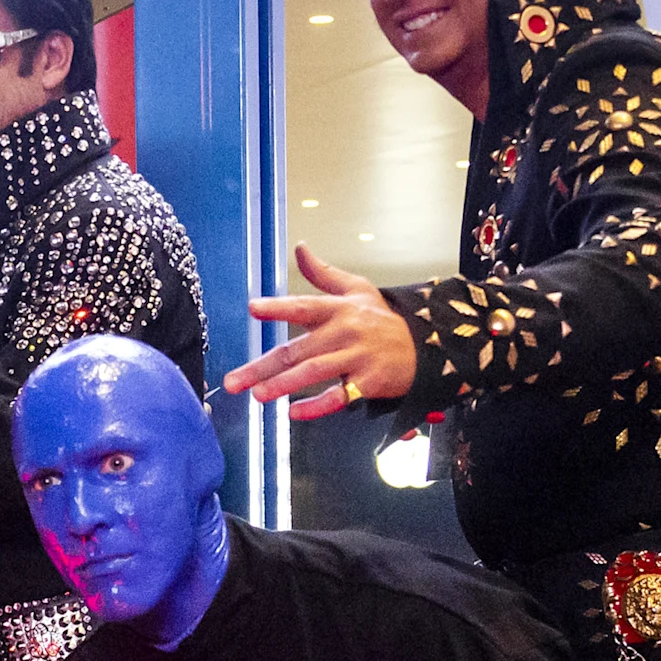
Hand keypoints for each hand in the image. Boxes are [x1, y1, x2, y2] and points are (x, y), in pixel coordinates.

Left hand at [222, 246, 417, 412]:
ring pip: (313, 372)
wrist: (427, 346)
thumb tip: (300, 248)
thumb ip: (323, 273)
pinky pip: (339, 396)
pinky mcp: (369, 383)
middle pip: (297, 350)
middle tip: (234, 381)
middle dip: (262, 367)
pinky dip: (317, 406)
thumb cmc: (383, 320)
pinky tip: (294, 413)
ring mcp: (357, 358)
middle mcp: (344, 332)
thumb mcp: (357, 289)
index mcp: (338, 309)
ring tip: (257, 395)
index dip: (278, 307)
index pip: (303, 306)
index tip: (253, 308)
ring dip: (283, 385)